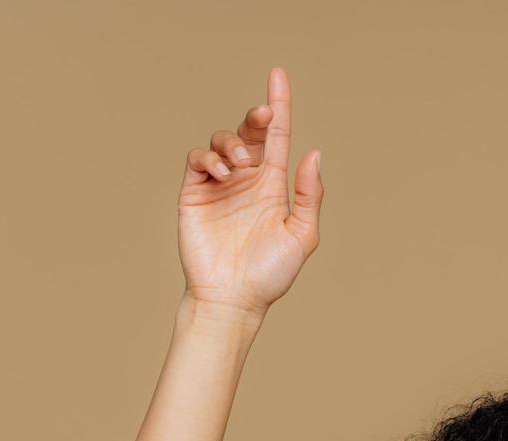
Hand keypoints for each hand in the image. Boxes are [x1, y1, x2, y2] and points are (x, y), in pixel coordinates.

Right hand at [177, 66, 323, 319]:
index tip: (278, 74)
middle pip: (248, 132)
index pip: (277, 137)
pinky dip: (209, 158)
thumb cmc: (270, 274)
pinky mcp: (194, 194)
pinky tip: (222, 173)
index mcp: (273, 186)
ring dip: (233, 145)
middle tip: (263, 116)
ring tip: (241, 169)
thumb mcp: (301, 235)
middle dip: (255, 117)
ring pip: (222, 141)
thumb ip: (309, 195)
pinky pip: (197, 160)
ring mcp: (219, 186)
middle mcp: (246, 180)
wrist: (233, 299)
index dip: (278, 105)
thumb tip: (314, 153)